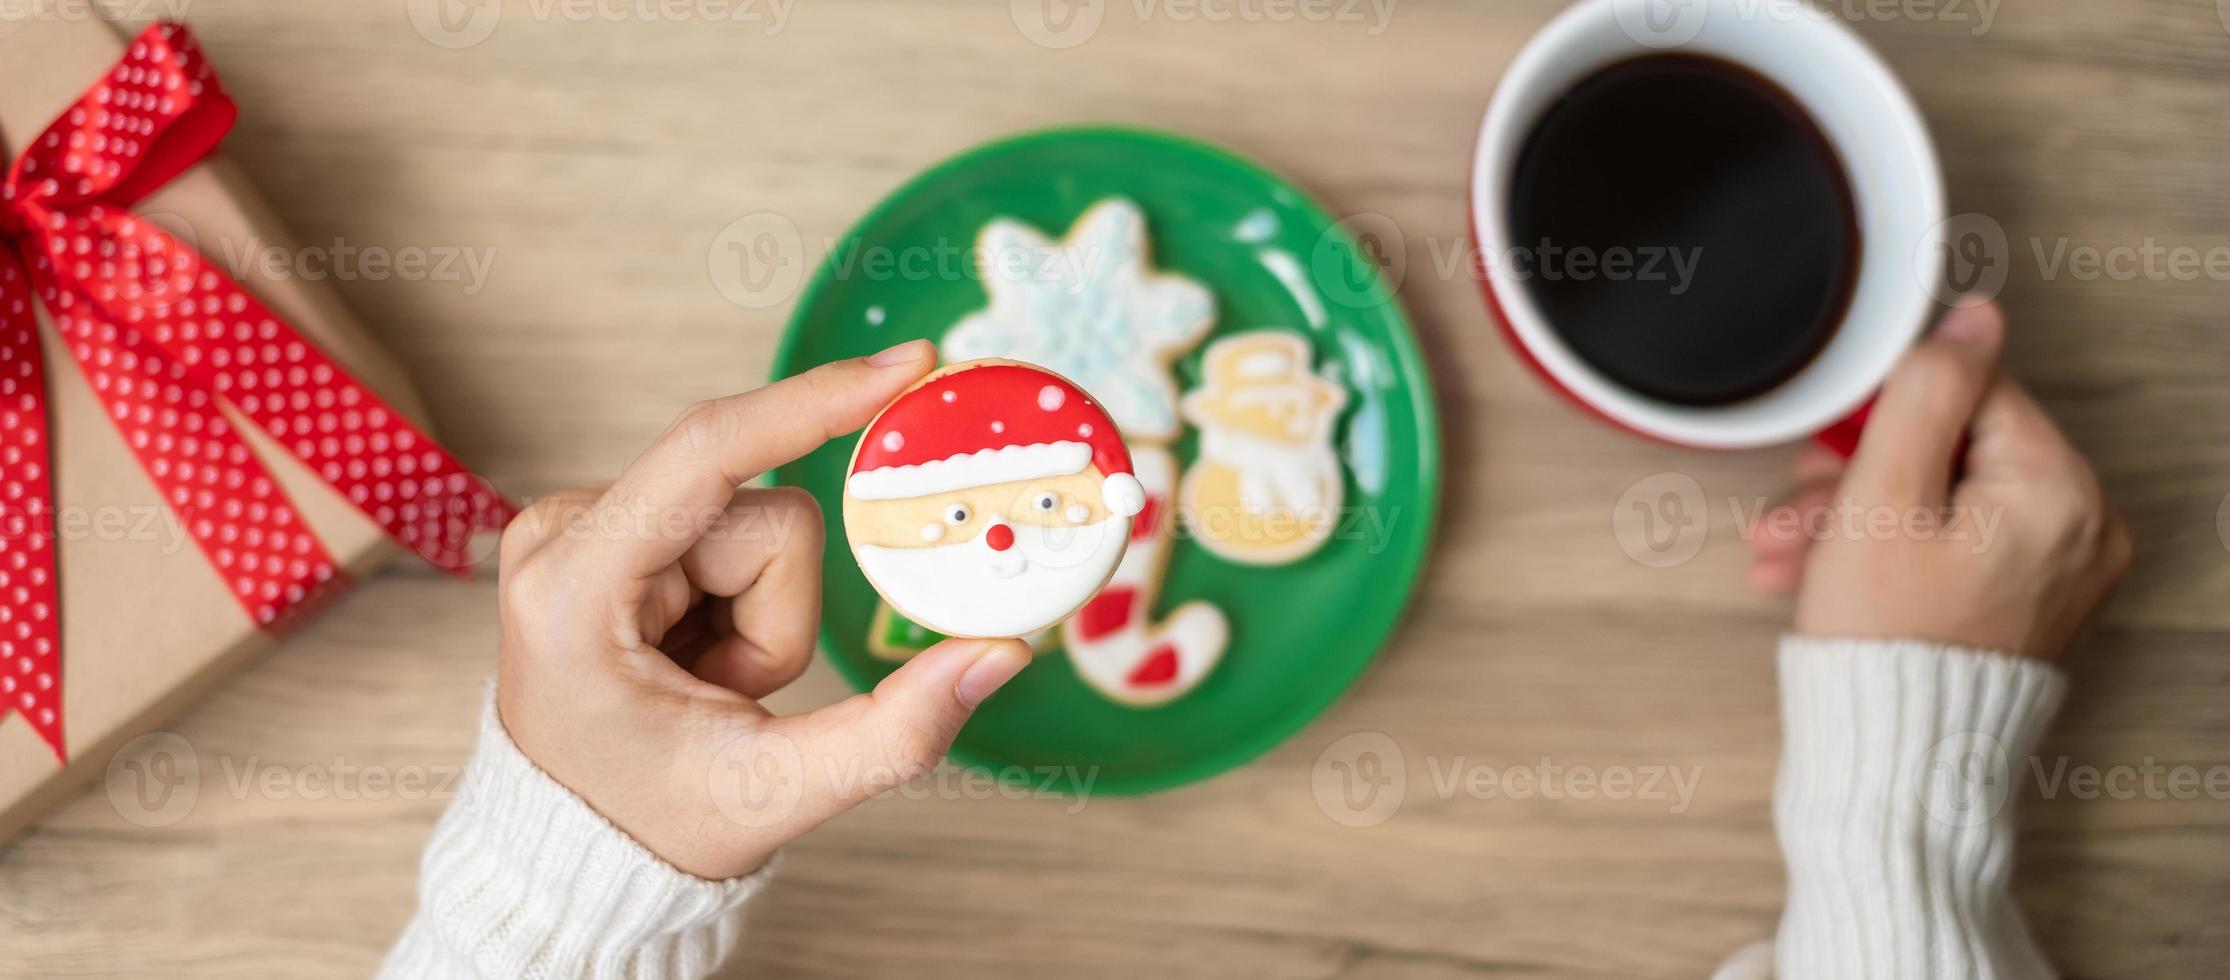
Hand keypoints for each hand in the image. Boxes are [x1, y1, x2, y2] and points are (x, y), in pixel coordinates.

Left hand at [494, 340, 1031, 879]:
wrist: (574, 847)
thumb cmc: (651, 823)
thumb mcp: (776, 792)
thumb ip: (896, 731)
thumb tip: (1001, 653)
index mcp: (577, 587)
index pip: (709, 452)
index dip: (813, 402)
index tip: (907, 365)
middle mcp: (564, 533)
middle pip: (763, 513)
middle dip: (778, 613)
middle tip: (728, 694)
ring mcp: (583, 524)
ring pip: (758, 522)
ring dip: (762, 614)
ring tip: (708, 684)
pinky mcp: (612, 527)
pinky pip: (732, 530)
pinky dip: (742, 602)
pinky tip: (696, 659)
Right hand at [1745, 302, 2130, 659]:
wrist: (1893, 758)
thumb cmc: (1883, 638)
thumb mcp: (1884, 494)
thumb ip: (1927, 391)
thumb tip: (1973, 314)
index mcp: (2059, 490)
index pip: (1971, 393)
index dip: (1883, 418)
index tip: (1826, 459)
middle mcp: (2080, 526)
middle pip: (1953, 450)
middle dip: (1857, 476)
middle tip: (1793, 513)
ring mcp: (2059, 568)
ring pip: (1945, 498)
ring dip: (1858, 515)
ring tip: (1789, 553)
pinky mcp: (2029, 599)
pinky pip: (1957, 542)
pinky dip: (1891, 548)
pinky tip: (1824, 570)